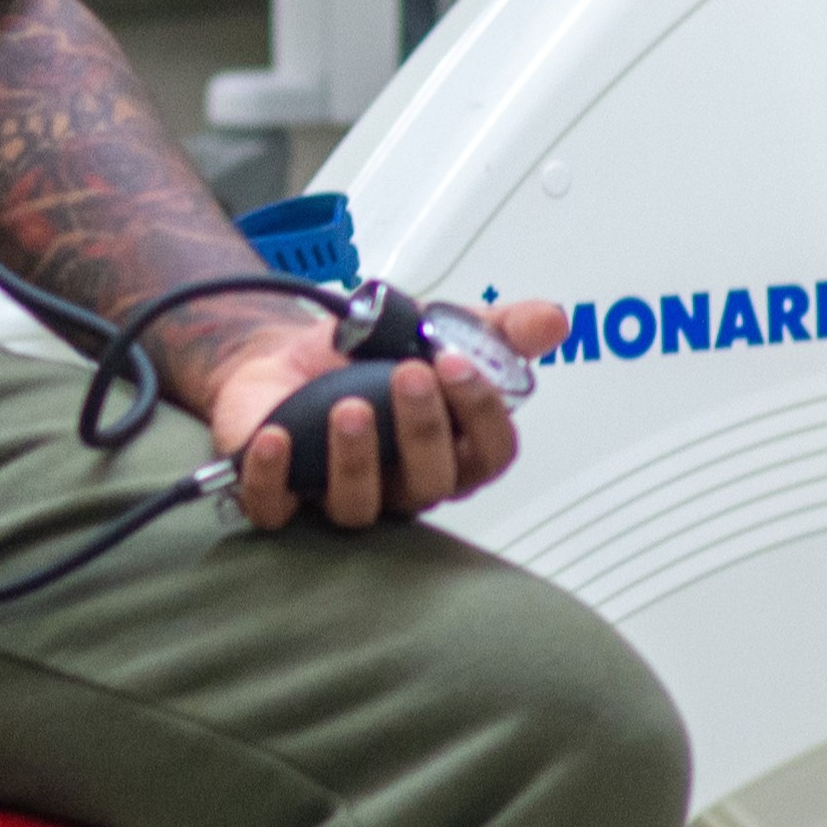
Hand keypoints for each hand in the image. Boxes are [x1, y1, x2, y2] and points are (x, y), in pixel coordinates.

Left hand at [201, 299, 558, 531]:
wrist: (279, 358)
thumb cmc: (359, 359)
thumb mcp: (429, 329)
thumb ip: (490, 329)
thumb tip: (552, 319)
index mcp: (449, 450)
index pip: (488, 455)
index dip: (480, 413)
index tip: (456, 361)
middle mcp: (402, 483)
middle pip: (431, 482)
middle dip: (423, 429)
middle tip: (408, 374)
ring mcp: (342, 495)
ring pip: (361, 505)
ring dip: (357, 458)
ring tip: (348, 406)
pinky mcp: (281, 496)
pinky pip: (277, 507)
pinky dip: (274, 477)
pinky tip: (277, 438)